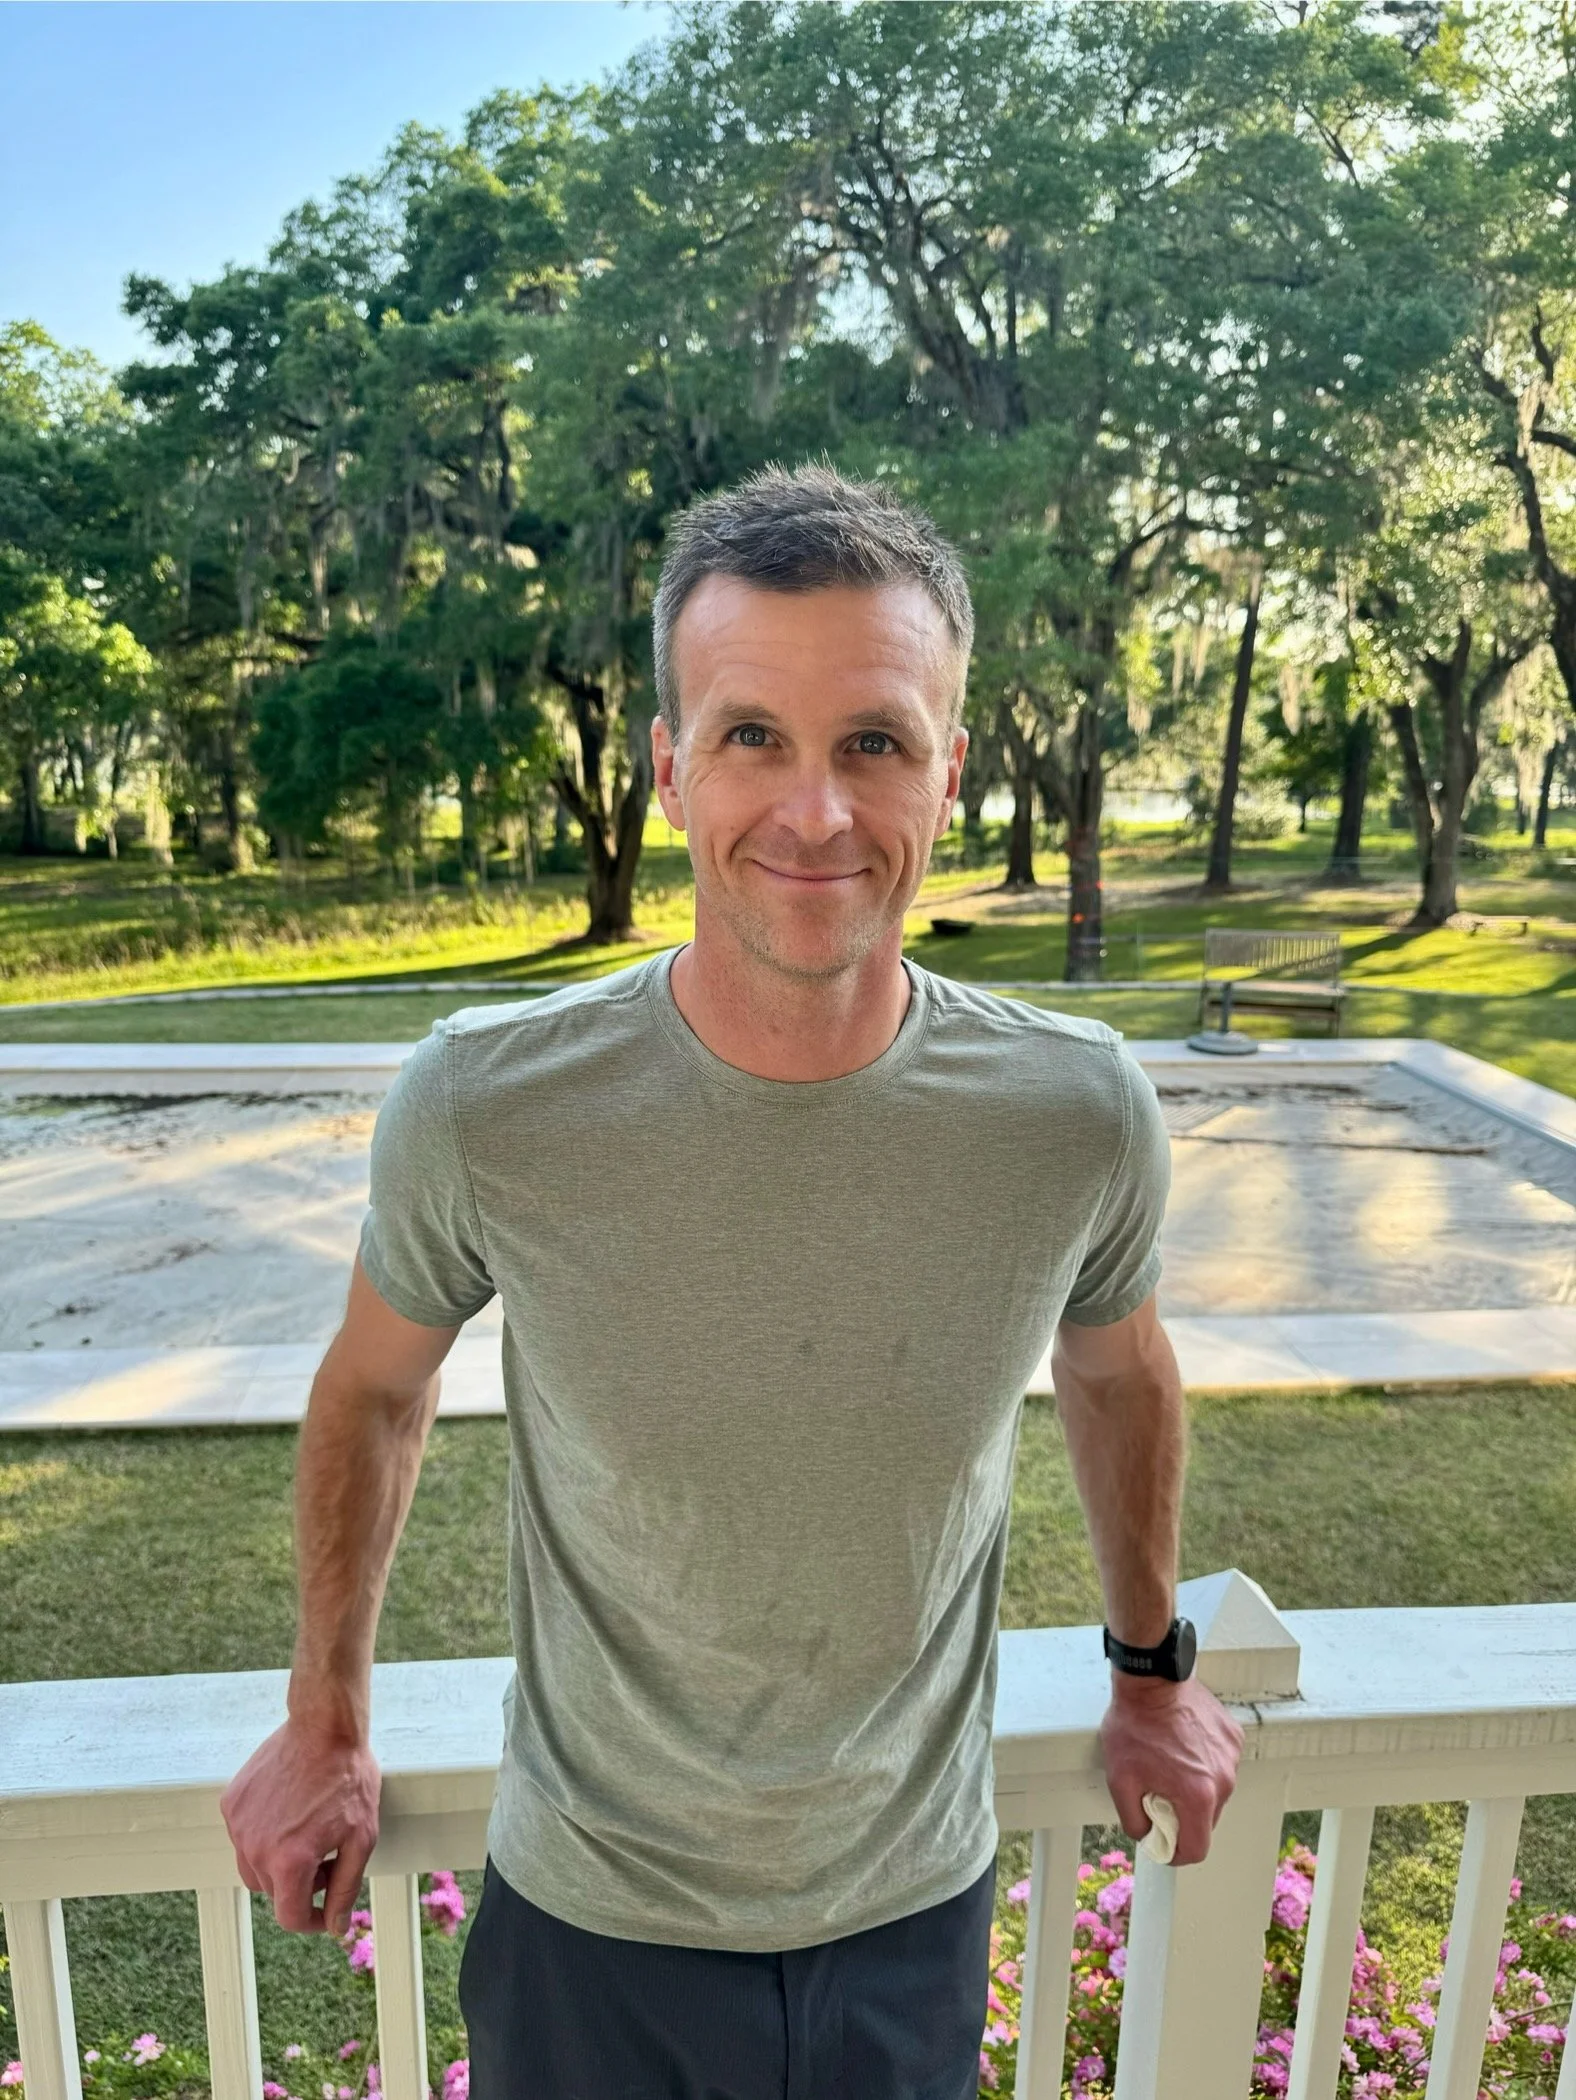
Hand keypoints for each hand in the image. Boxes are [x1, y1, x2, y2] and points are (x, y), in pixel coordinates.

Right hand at [220, 1717, 381, 1934]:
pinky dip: (263, 1834)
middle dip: (302, 1884)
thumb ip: (346, 1888)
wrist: (323, 1725)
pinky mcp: (231, 1803)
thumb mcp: (362, 1837)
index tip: (329, 1909)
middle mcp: (255, 1849)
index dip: (314, 1920)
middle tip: (329, 1854)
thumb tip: (335, 1927)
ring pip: (254, 1868)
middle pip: (275, 1892)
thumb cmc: (349, 1778)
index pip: (291, 1917)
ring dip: (278, 1863)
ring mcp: (238, 1825)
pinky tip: (288, 1810)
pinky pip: (243, 1837)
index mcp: (289, 1862)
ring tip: (308, 1832)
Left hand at [1098, 1674, 1243, 1866]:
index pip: (1197, 1848)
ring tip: (1169, 1763)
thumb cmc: (1135, 1723)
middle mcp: (1223, 1779)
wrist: (1152, 1678)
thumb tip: (1147, 1835)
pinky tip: (1182, 1743)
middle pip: (1206, 1820)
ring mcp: (1231, 1756)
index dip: (1177, 1853)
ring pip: (1215, 1791)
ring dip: (1195, 1787)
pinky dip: (1203, 1762)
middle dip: (1183, 1815)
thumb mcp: (1120, 1780)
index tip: (1164, 1843)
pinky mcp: (1232, 1736)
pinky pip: (1220, 1763)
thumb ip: (1134, 1820)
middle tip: (1159, 1794)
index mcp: (1198, 1796)